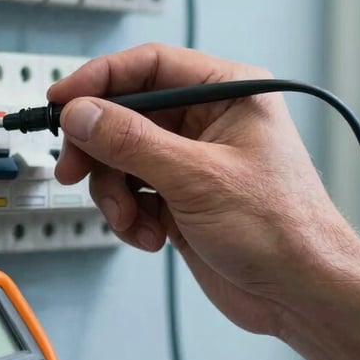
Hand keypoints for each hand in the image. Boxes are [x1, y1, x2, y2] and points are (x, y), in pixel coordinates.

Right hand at [51, 43, 359, 337]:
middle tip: (74, 170)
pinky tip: (151, 235)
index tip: (60, 101)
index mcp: (227, 93)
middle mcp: (207, 121)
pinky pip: (130, 193)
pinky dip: (130, 217)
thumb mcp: (197, 178)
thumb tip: (81, 113)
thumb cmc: (281, 229)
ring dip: (115, 193)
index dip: (98, 80)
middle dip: (99, 149)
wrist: (300, 293)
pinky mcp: (179, 197)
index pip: (149, 66)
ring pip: (121, 159)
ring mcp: (190, 161)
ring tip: (132, 220)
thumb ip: (131, 142)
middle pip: (126, 114)